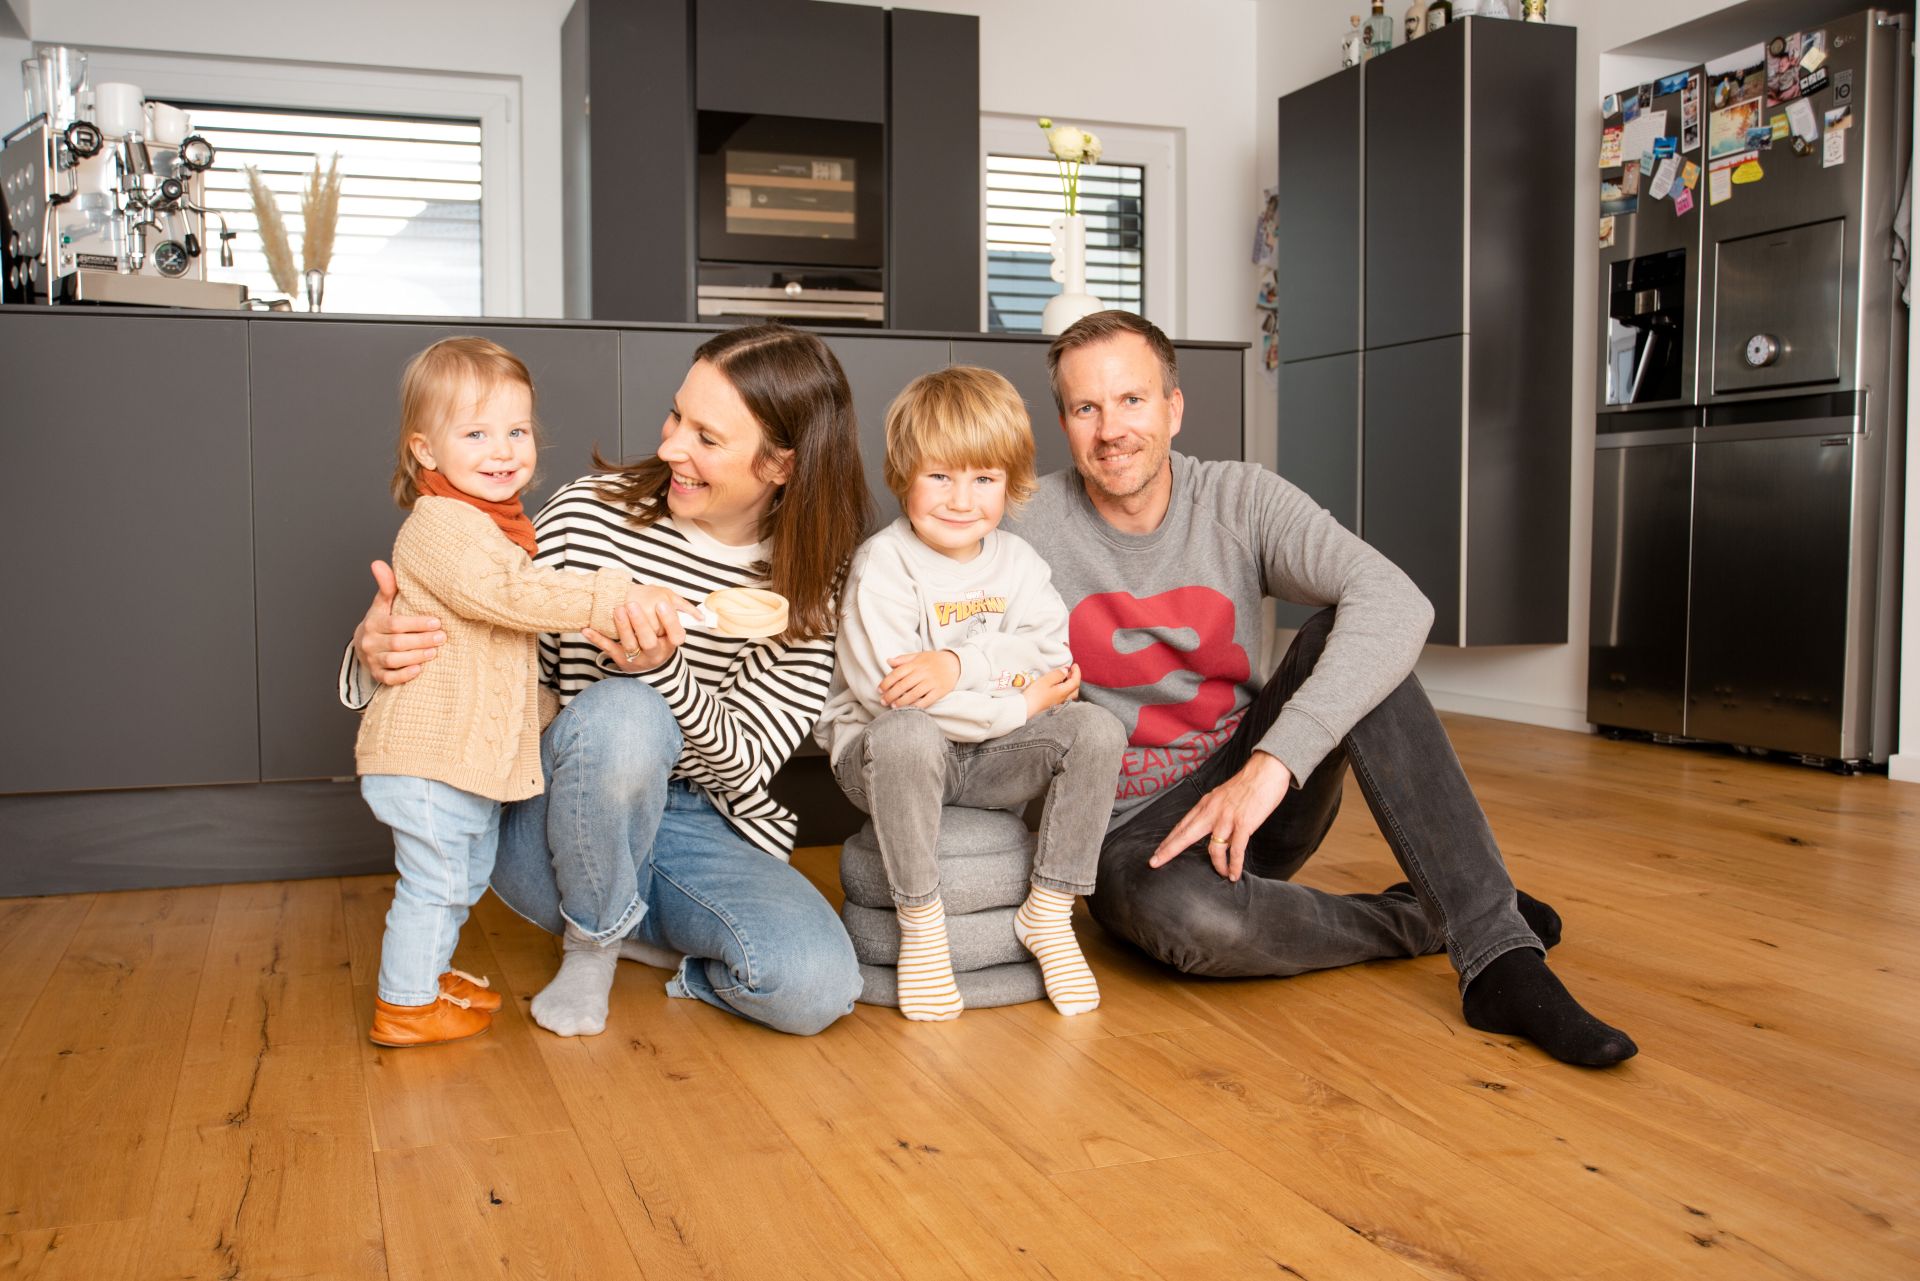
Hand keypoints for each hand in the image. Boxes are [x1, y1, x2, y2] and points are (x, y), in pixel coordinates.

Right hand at [352, 560, 444, 687]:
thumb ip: (386, 586)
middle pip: (397, 643)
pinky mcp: (376, 675)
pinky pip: (389, 678)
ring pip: (394, 660)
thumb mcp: (382, 604)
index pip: (395, 624)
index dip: (416, 624)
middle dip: (421, 640)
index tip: (437, 622)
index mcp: (373, 623)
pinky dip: (403, 675)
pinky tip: (418, 670)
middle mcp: (370, 642)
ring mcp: (372, 660)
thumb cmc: (380, 622)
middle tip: (442, 637)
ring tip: (434, 652)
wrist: (364, 645)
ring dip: (416, 657)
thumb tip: (378, 563)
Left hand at [583, 594, 689, 673]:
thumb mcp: (673, 630)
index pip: (675, 635)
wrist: (650, 665)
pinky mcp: (621, 660)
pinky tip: (587, 629)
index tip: (661, 603)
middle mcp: (655, 653)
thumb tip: (699, 615)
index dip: (669, 620)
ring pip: (629, 645)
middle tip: (633, 605)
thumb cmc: (661, 639)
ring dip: (622, 628)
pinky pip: (608, 649)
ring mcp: (637, 658)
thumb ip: (682, 616)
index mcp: (670, 644)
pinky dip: (597, 639)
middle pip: (649, 641)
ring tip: (617, 610)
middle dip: (640, 623)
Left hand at [880, 649, 959, 707]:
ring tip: (893, 707)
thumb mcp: (919, 656)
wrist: (956, 664)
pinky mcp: (940, 691)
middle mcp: (923, 673)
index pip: (897, 673)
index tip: (879, 690)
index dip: (886, 682)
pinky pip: (927, 700)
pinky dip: (917, 705)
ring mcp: (932, 682)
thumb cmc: (934, 660)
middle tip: (883, 701)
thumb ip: (903, 659)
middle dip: (891, 694)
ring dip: (902, 702)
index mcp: (916, 664)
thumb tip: (888, 661)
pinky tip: (909, 709)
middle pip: (903, 685)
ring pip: (914, 694)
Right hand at [1021, 663, 1080, 718]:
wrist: (1026, 708)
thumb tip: (1065, 671)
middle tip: (1071, 671)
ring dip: (1071, 685)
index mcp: (1063, 692)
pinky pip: (1065, 697)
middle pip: (1075, 689)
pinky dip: (1066, 690)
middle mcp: (1063, 699)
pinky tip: (1059, 686)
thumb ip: (1057, 674)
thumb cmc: (1035, 694)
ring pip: (1071, 694)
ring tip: (1065, 677)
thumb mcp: (1046, 680)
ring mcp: (1058, 703)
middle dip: (1075, 679)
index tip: (1074, 665)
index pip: (1075, 681)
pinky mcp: (1053, 705)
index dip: (1077, 672)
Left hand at [1148, 751, 1292, 881]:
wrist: (1266, 771)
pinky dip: (1234, 865)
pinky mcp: (1244, 824)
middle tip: (1155, 862)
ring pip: (1214, 848)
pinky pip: (1236, 850)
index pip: (1182, 825)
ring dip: (1217, 865)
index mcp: (1206, 804)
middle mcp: (1212, 811)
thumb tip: (1214, 831)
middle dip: (1169, 850)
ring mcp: (1227, 818)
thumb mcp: (1223, 796)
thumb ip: (1215, 812)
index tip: (1157, 850)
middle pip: (1185, 834)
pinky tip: (1234, 874)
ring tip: (1222, 874)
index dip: (1169, 839)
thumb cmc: (1248, 784)